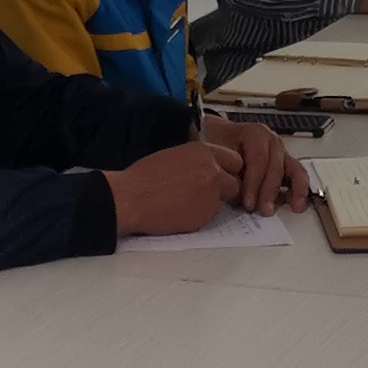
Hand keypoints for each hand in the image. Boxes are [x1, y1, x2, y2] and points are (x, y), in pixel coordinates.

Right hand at [110, 136, 241, 235]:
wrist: (130, 199)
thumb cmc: (144, 177)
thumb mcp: (175, 156)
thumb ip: (198, 160)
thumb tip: (210, 167)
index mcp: (204, 152)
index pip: (235, 160)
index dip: (227, 169)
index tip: (219, 175)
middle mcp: (213, 171)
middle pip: (237, 181)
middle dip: (227, 186)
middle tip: (209, 191)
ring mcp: (211, 195)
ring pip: (225, 199)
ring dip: (214, 201)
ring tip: (188, 201)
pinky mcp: (204, 216)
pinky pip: (211, 215)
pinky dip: (201, 214)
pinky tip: (181, 211)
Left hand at [204, 115, 307, 211]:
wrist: (220, 136)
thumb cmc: (218, 143)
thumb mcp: (217, 153)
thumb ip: (227, 172)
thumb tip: (233, 194)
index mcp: (254, 133)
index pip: (258, 159)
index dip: (254, 183)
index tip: (248, 202)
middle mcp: (271, 141)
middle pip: (276, 166)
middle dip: (270, 191)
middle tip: (264, 210)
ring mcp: (281, 152)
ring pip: (294, 169)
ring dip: (295, 189)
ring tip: (294, 207)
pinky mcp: (285, 164)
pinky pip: (297, 175)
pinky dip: (299, 189)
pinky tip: (296, 203)